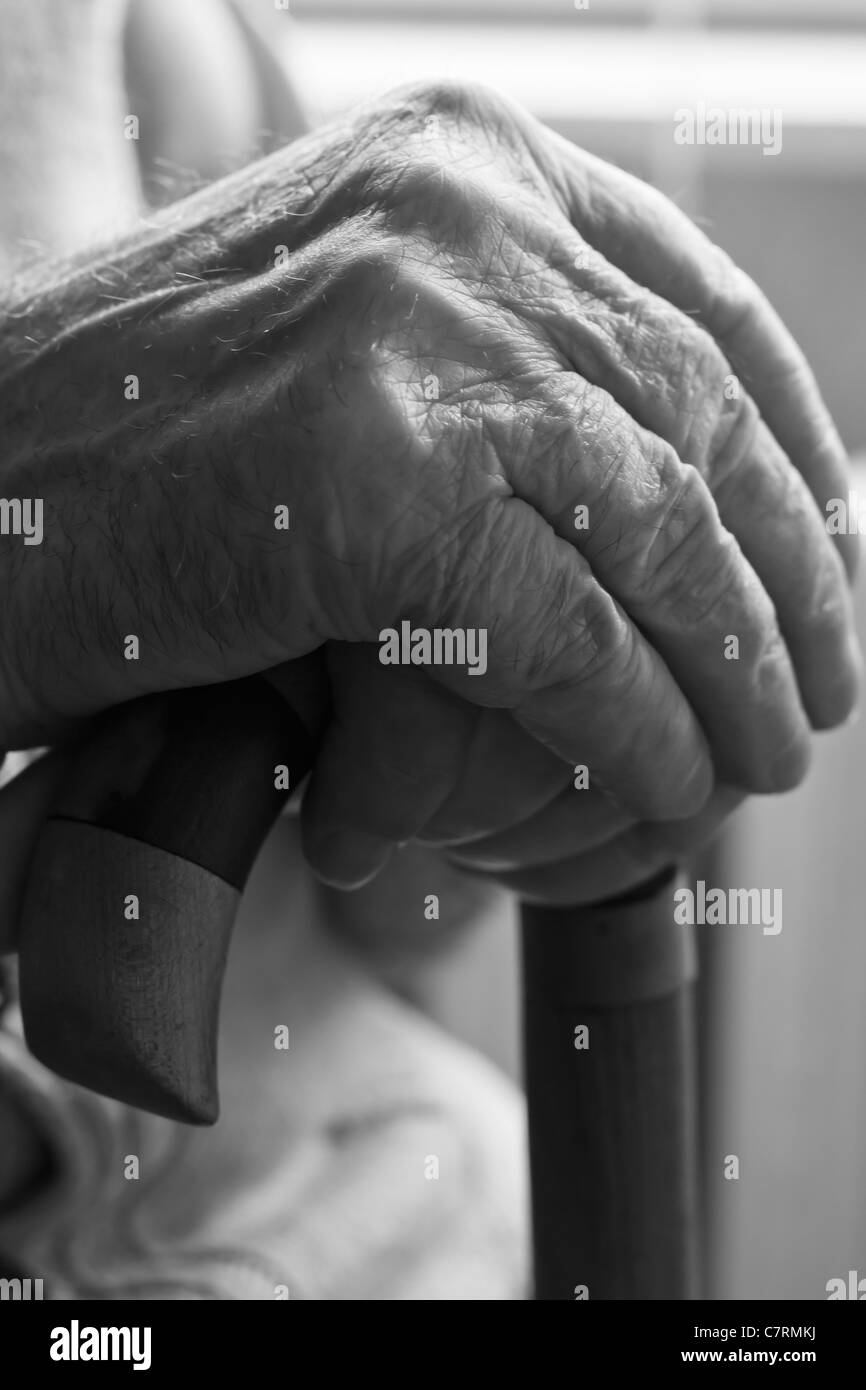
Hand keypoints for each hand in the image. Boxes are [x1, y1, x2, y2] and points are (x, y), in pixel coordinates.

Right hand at [0, 81, 858, 895]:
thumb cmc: (137, 445)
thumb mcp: (346, 344)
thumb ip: (495, 362)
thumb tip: (657, 478)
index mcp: (456, 163)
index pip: (697, 299)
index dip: (799, 439)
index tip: (835, 549)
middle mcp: (454, 217)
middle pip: (702, 418)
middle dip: (792, 577)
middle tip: (822, 689)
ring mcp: (417, 337)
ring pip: (662, 534)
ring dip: (736, 671)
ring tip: (761, 764)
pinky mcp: (378, 481)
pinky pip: (573, 635)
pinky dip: (638, 728)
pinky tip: (667, 790)